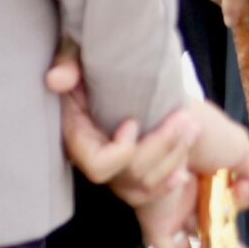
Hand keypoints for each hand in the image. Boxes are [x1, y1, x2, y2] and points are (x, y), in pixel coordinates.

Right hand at [45, 38, 194, 202]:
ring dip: (175, 156)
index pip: (99, 165)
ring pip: (147, 183)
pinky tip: (185, 170)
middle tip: (186, 117)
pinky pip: (150, 193)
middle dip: (163, 146)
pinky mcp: (126, 175)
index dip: (121, 150)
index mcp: (76, 133)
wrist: (103, 68)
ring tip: (192, 126)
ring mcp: (110, 170)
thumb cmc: (88, 59)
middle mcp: (91, 157)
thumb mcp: (75, 54)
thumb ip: (68, 65)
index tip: (134, 121)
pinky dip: (169, 183)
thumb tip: (56, 80)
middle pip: (132, 173)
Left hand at [131, 101, 248, 247]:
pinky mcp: (152, 218)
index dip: (241, 201)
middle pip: (216, 237)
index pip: (232, 206)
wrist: (158, 116)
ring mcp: (170, 210)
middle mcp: (189, 198)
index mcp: (210, 179)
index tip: (241, 187)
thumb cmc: (196, 126)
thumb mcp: (238, 150)